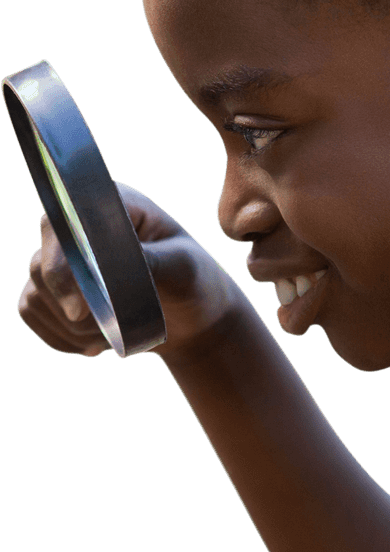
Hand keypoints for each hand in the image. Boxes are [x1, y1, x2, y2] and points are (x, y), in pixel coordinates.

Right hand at [19, 183, 247, 360]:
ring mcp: (63, 260)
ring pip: (36, 295)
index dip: (60, 263)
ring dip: (73, 329)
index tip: (79, 306)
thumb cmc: (193, 281)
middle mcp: (79, 228)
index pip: (63, 222)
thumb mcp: (183, 268)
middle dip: (72, 309)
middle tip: (106, 331)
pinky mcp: (55, 290)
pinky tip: (95, 344)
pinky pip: (32, 314)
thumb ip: (149, 262)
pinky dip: (61, 337)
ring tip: (113, 337)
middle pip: (40, 265)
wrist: (193, 316)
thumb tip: (111, 268)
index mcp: (111, 206)